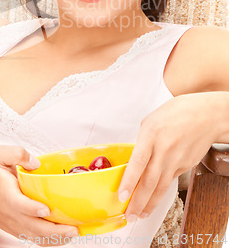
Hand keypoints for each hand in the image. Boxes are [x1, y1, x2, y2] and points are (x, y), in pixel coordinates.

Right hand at [0, 146, 77, 244]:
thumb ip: (16, 154)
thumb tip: (35, 163)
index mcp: (7, 195)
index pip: (19, 205)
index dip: (32, 209)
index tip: (46, 209)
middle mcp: (13, 214)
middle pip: (33, 228)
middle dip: (54, 231)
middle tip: (73, 228)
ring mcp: (17, 225)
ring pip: (37, 237)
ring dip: (57, 238)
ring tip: (74, 232)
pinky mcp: (21, 231)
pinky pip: (37, 240)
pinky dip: (52, 241)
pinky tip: (66, 236)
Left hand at [118, 93, 220, 221]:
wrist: (206, 116)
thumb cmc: (177, 112)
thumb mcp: (151, 120)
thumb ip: (142, 139)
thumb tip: (135, 156)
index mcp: (151, 135)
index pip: (138, 162)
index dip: (129, 180)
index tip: (122, 195)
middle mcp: (164, 150)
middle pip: (149, 181)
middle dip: (137, 201)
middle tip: (128, 215)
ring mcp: (176, 160)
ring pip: (161, 187)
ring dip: (149, 204)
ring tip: (140, 214)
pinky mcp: (185, 166)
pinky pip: (170, 181)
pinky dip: (160, 193)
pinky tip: (153, 199)